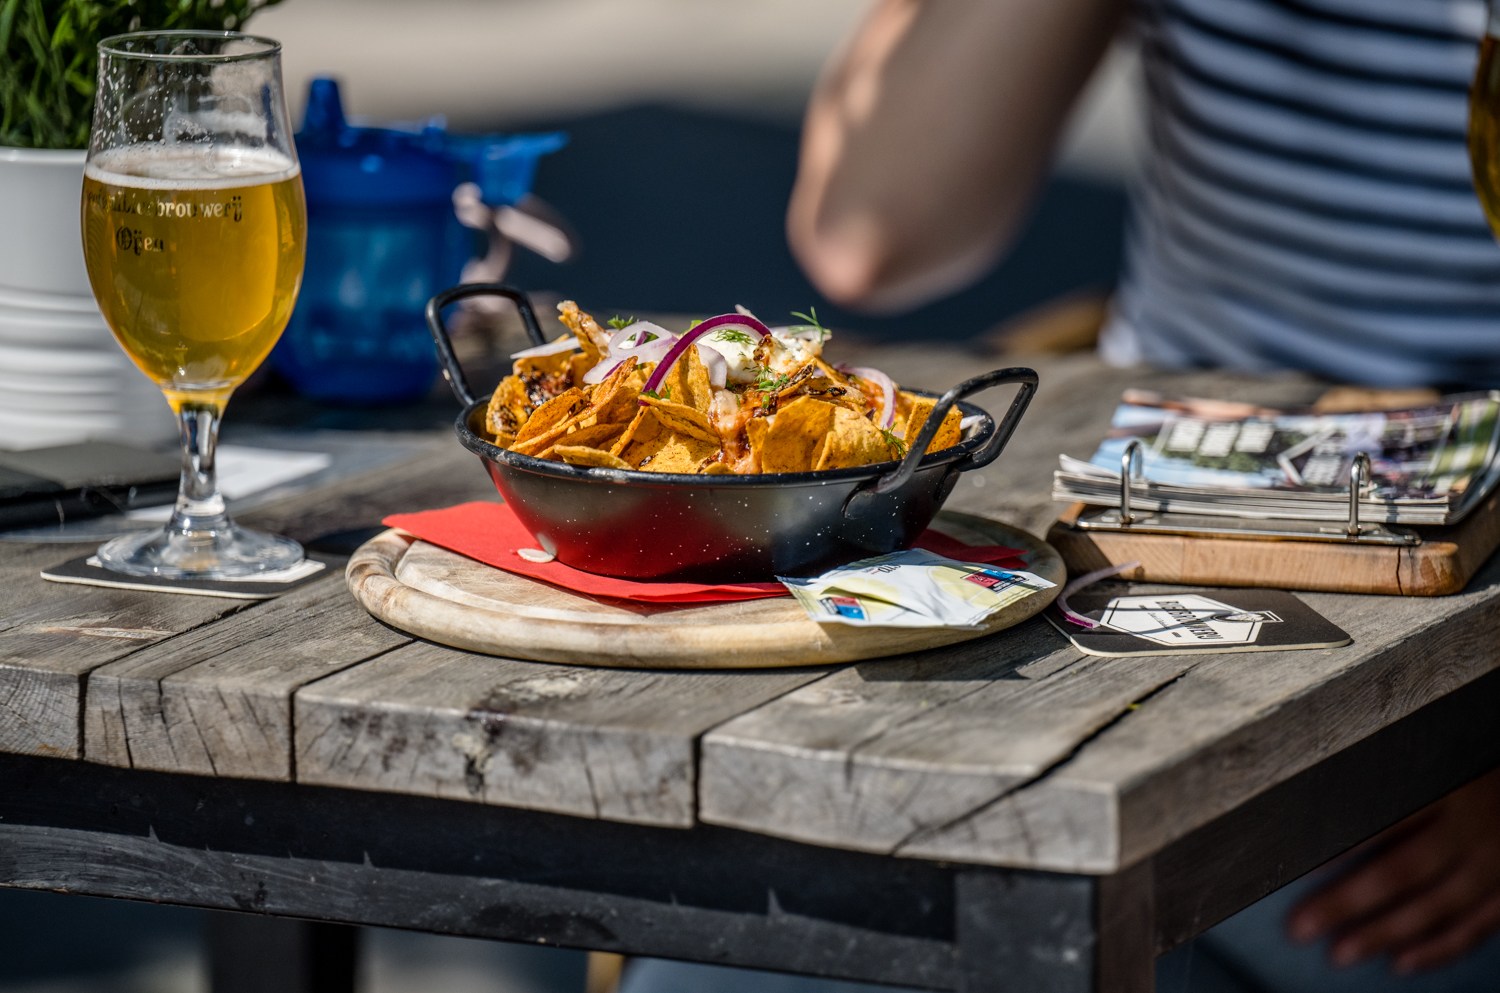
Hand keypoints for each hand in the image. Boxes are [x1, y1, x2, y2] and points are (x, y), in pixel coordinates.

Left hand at [1286, 766, 1499, 973]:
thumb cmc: (1477, 765)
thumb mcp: (1440, 753)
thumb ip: (1394, 774)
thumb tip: (1327, 796)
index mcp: (1450, 786)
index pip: (1387, 817)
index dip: (1344, 844)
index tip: (1300, 864)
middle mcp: (1473, 829)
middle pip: (1403, 871)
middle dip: (1349, 902)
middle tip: (1301, 927)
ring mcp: (1497, 864)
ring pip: (1437, 907)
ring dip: (1386, 933)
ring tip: (1340, 954)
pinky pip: (1476, 926)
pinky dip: (1440, 948)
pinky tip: (1401, 961)